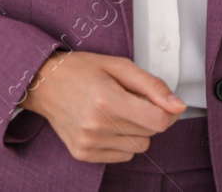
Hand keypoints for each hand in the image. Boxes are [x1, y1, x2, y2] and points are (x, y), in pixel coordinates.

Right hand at [21, 50, 186, 163]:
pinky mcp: (83, 154)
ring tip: (115, 111)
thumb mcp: (118, 65)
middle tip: (129, 99)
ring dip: (135, 130)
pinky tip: (106, 124)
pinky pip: (123, 156)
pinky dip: (121, 142)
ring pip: (138, 147)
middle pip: (150, 134)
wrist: (43, 83)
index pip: (158, 120)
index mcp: (107, 99)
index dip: (167, 111)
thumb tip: (178, 106)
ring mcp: (88, 142)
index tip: (162, 102)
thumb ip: (152, 85)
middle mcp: (96, 125)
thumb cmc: (81, 69)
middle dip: (148, 116)